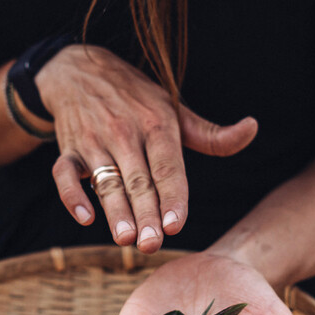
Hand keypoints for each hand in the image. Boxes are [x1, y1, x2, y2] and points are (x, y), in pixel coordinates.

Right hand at [36, 45, 257, 252]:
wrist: (78, 69)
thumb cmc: (135, 98)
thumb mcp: (173, 108)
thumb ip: (210, 134)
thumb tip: (251, 129)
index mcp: (155, 123)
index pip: (167, 166)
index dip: (172, 195)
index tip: (176, 225)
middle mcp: (124, 133)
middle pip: (137, 181)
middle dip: (145, 214)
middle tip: (152, 245)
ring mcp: (93, 141)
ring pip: (105, 181)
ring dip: (114, 211)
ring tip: (125, 238)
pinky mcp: (68, 149)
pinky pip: (63, 174)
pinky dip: (71, 195)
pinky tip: (84, 218)